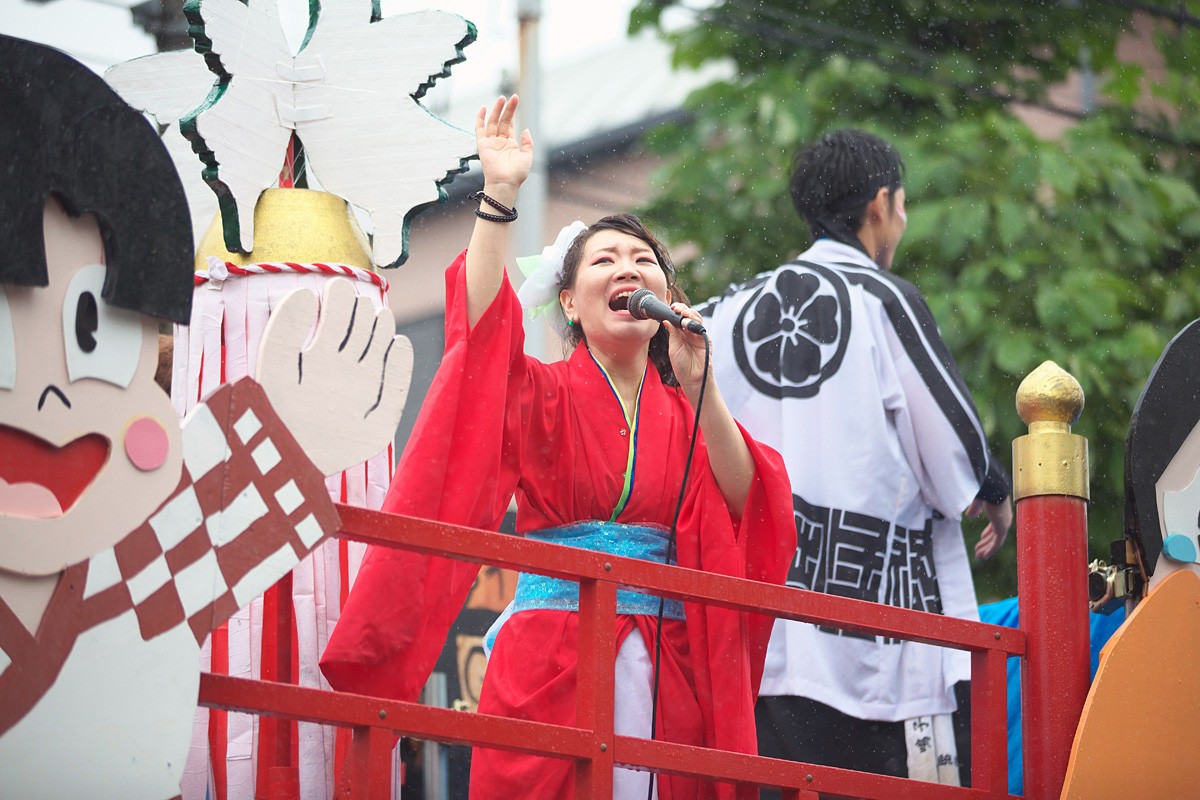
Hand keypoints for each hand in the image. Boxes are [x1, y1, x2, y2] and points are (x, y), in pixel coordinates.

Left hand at [256, 278, 413, 476]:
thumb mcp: (272, 364)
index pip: (338, 319)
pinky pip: (396, 389)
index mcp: (319, 358)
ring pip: (381, 352)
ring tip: (378, 318)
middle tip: (361, 306)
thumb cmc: (272, 412)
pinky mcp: (379, 423)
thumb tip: (304, 292)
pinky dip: (400, 366)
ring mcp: (363, 394)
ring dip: (382, 332)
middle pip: (363, 332)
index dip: (341, 300)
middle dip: (364, 314)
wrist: (284, 461)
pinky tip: (398, 344)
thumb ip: (286, 328)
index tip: (338, 288)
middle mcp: (344, 373)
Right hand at [475, 95, 532, 194]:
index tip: (516, 100)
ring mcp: (490, 142)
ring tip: (502, 99)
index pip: (509, 124)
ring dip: (496, 110)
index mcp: (510, 144)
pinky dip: (480, 119)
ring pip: (492, 122)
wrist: (505, 183)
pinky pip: (479, 129)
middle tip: (512, 97)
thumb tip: (525, 130)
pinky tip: (483, 108)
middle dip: (506, 109)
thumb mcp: (527, 157)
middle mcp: (499, 142)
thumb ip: (528, 143)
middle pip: (502, 120)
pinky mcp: (482, 145)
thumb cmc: (517, 174)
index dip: (512, 112)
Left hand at [666, 303, 710, 392]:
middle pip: (688, 316)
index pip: (679, 319)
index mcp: (680, 335)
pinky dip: (695, 322)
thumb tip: (666, 320)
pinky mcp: (706, 340)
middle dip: (683, 310)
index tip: (670, 308)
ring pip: (696, 319)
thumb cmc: (682, 366)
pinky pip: (702, 328)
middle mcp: (690, 334)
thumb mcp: (673, 348)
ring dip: (690, 314)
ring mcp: (698, 336)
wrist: (692, 379)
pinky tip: (689, 320)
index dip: (675, 312)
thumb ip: (672, 334)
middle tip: (676, 308)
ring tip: (683, 312)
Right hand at [968, 495, 1012, 559]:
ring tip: (979, 556)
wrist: (993, 488)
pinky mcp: (1002, 528)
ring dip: (987, 549)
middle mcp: (1004, 520)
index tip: (981, 538)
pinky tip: (984, 556)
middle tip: (978, 551)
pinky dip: (990, 550)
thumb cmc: (987, 490)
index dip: (987, 533)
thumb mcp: (979, 501)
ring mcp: (1004, 524)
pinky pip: (997, 543)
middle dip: (986, 543)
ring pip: (995, 541)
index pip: (994, 526)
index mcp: (1000, 512)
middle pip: (995, 535)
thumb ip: (975, 508)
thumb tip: (970, 515)